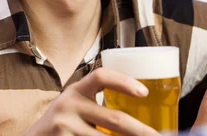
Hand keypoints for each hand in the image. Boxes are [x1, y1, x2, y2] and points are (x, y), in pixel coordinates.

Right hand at [23, 68, 159, 135]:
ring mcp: (65, 125)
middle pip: (115, 119)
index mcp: (76, 90)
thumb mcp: (74, 107)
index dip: (124, 81)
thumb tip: (140, 121)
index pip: (101, 76)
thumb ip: (97, 107)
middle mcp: (69, 104)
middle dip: (142, 131)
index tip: (144, 92)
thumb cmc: (62, 124)